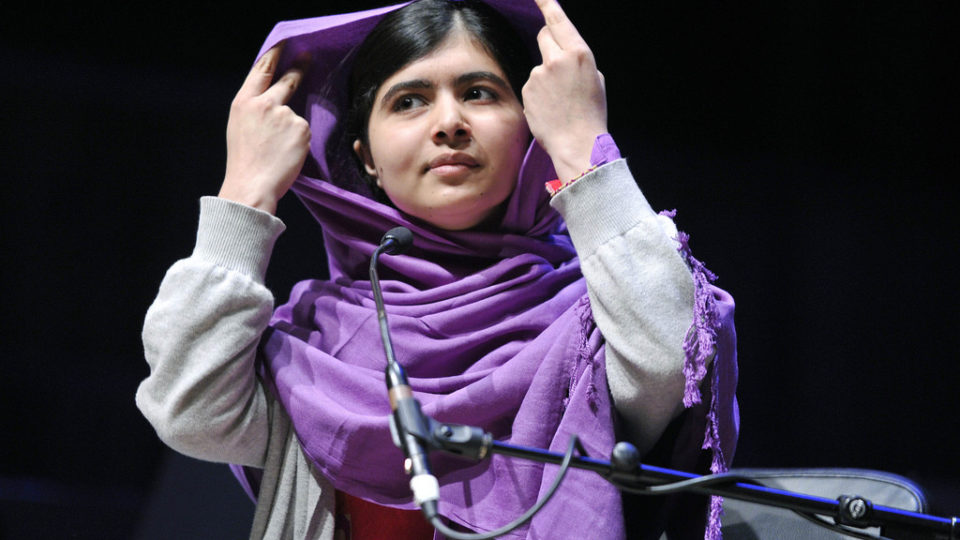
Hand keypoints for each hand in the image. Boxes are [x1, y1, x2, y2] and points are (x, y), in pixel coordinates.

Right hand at [218, 43, 310, 214]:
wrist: (252, 185)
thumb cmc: (246, 162)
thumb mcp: (241, 126)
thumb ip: (257, 109)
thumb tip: (277, 100)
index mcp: (244, 103)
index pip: (261, 71)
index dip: (274, 54)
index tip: (284, 43)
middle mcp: (264, 104)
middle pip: (288, 80)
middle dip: (300, 67)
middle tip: (308, 56)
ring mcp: (284, 114)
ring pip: (296, 117)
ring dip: (292, 131)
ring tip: (277, 151)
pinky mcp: (301, 127)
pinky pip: (304, 131)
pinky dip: (300, 142)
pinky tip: (288, 154)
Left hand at [522, 0, 607, 181]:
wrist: (577, 143)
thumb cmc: (591, 113)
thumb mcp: (596, 79)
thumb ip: (578, 60)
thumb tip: (564, 55)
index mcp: (579, 54)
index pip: (558, 21)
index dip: (547, 4)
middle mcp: (556, 59)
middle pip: (543, 36)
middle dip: (549, 44)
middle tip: (558, 65)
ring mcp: (538, 75)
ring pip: (539, 65)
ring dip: (546, 77)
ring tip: (559, 101)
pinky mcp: (526, 90)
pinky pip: (531, 85)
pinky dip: (538, 94)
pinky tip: (550, 109)